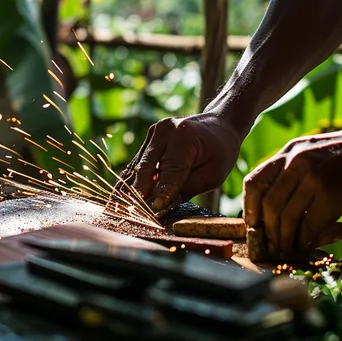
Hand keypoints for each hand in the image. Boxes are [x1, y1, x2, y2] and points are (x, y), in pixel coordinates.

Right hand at [120, 113, 243, 213]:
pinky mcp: (147, 139)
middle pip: (146, 167)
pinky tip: (123, 199)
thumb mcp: (213, 174)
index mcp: (184, 136)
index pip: (170, 169)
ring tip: (120, 211)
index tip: (153, 211)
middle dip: (139, 193)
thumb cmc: (220, 152)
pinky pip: (137, 164)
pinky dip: (132, 182)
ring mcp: (153, 133)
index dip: (161, 192)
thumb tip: (161, 206)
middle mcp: (164, 131)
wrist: (218, 125)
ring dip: (129, 190)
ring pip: (137, 167)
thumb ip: (187, 188)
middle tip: (134, 215)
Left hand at [242, 123, 341, 256]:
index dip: (250, 208)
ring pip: (286, 217)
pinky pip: (310, 225)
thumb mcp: (317, 154)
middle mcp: (296, 161)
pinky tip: (310, 246)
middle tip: (273, 246)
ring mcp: (313, 176)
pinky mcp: (332, 194)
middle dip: (268, 231)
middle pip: (268, 204)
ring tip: (290, 251)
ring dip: (286, 240)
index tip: (254, 226)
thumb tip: (278, 212)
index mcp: (289, 151)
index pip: (254, 182)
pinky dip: (307, 241)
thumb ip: (297, 175)